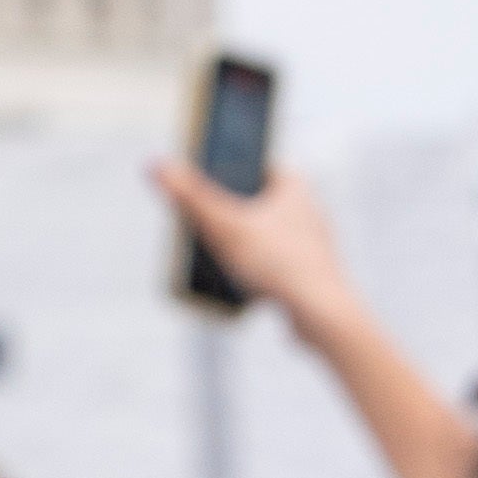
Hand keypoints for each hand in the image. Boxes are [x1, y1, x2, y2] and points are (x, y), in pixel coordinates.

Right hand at [152, 157, 354, 332]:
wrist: (322, 314)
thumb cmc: (279, 263)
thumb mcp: (223, 225)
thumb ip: (188, 195)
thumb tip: (154, 165)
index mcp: (295, 186)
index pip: (253, 162)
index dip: (225, 169)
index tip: (201, 181)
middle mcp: (308, 209)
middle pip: (253, 200)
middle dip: (227, 212)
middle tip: (201, 224)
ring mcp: (312, 242)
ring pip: (263, 232)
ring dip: (239, 242)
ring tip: (216, 256)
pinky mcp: (312, 271)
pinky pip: (274, 261)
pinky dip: (255, 267)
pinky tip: (240, 281)